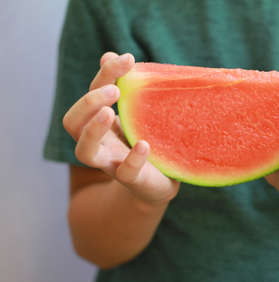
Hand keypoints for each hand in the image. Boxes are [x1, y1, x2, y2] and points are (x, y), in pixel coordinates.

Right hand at [63, 52, 179, 203]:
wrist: (159, 183)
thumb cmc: (145, 141)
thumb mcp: (136, 113)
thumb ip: (124, 87)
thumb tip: (110, 53)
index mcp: (99, 124)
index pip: (90, 95)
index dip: (105, 74)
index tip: (128, 58)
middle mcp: (99, 143)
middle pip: (72, 123)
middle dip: (88, 102)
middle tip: (115, 91)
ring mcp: (112, 163)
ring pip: (84, 152)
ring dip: (93, 129)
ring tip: (110, 112)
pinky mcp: (133, 180)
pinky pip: (125, 173)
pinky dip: (133, 159)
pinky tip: (144, 145)